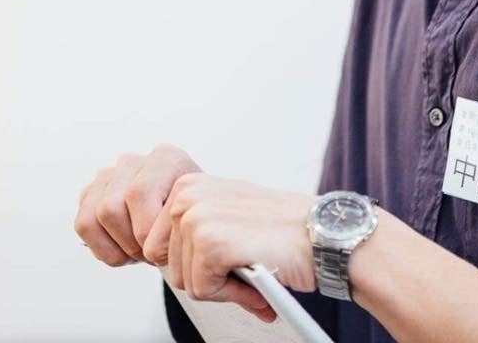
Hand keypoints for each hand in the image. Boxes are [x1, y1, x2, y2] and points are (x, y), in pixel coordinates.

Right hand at [73, 144, 200, 266]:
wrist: (184, 218)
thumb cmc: (190, 219)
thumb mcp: (196, 219)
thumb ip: (179, 224)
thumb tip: (153, 247)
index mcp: (166, 158)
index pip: (139, 193)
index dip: (146, 231)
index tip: (163, 249)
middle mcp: (135, 161)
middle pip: (111, 207)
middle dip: (130, 243)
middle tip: (150, 254)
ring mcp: (111, 174)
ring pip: (94, 217)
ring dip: (116, 247)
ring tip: (138, 251)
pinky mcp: (92, 192)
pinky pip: (83, 224)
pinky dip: (101, 247)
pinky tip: (122, 250)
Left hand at [146, 173, 316, 321]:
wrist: (320, 233)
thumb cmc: (280, 227)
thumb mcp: (229, 212)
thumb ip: (196, 225)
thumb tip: (157, 255)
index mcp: (187, 185)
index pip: (157, 245)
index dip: (193, 260)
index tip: (226, 251)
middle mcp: (186, 195)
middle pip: (167, 265)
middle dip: (204, 274)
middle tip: (240, 261)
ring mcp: (195, 216)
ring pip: (183, 280)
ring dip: (218, 284)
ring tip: (249, 262)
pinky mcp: (208, 242)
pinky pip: (200, 290)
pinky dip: (228, 293)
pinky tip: (252, 270)